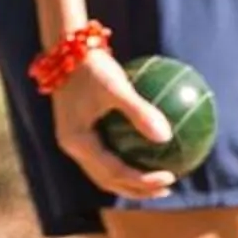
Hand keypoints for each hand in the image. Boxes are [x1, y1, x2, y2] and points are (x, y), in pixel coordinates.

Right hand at [51, 49, 176, 200]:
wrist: (66, 49)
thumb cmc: (93, 67)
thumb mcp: (117, 87)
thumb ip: (140, 111)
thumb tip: (168, 136)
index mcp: (77, 142)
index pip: (113, 173)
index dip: (142, 180)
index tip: (171, 177)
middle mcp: (74, 147)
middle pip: (108, 180)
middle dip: (137, 189)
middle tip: (169, 189)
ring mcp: (76, 141)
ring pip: (105, 172)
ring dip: (132, 180)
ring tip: (161, 181)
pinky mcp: (83, 131)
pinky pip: (108, 154)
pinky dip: (127, 161)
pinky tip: (152, 153)